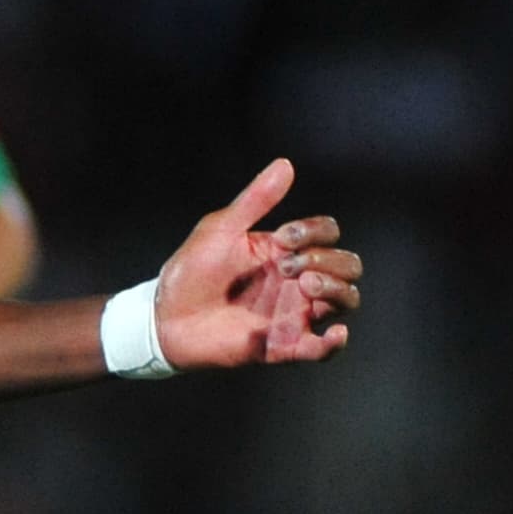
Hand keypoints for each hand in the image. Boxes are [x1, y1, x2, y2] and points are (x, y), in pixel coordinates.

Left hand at [152, 159, 361, 370]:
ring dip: (336, 289)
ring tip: (306, 286)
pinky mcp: (284, 344)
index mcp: (284, 250)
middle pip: (347, 265)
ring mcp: (293, 312)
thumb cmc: (190, 271)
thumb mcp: (221, 229)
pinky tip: (334, 332)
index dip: (317, 231)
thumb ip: (255, 200)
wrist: (165, 317)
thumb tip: (285, 165)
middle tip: (288, 266)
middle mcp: (296, 280)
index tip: (284, 236)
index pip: (328, 233)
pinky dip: (335, 343)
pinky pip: (323, 348)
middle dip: (329, 260)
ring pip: (345, 300)